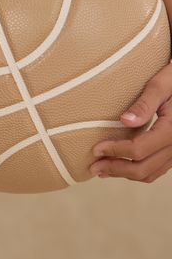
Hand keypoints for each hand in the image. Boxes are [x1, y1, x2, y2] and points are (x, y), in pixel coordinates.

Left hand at [89, 61, 171, 182]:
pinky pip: (156, 169)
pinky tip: (121, 164)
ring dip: (125, 173)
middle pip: (143, 168)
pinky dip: (137, 170)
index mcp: (171, 129)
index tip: (96, 149)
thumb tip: (124, 120)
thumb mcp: (159, 85)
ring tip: (103, 169)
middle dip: (116, 169)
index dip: (115, 151)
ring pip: (150, 173)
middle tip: (94, 167)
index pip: (139, 149)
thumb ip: (144, 104)